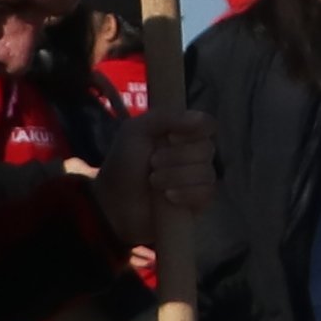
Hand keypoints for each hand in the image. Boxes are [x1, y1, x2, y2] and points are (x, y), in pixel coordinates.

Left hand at [91, 117, 218, 245]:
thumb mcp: (136, 131)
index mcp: (182, 133)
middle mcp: (194, 154)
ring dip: (176, 176)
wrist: (113, 203)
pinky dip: (186, 193)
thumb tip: (201, 118)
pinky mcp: (199, 202)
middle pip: (207, 149)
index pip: (207, 125)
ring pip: (207, 172)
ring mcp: (198, 179)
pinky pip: (206, 193)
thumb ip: (167, 117)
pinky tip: (168, 196)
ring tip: (154, 182)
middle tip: (153, 162)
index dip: (195, 130)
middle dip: (176, 157)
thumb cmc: (124, 164)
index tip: (172, 137)